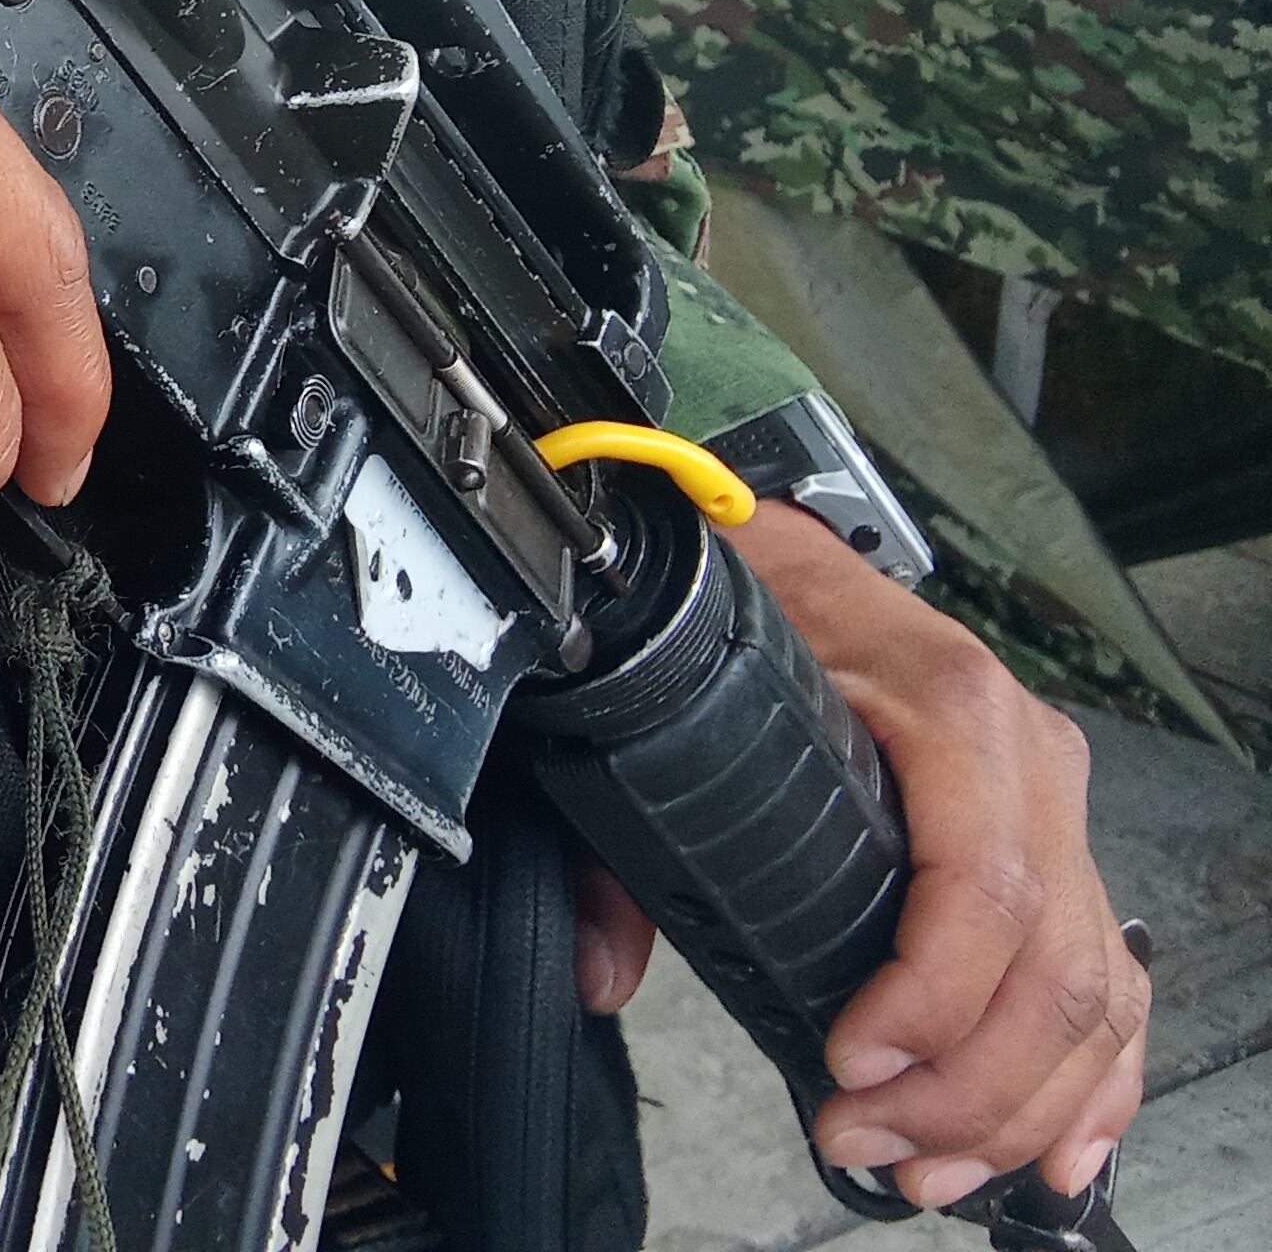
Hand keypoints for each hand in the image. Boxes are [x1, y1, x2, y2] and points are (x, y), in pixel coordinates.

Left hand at [571, 501, 1145, 1209]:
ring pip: (1092, 985)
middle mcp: (1020, 751)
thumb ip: (621, 843)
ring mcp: (1050, 798)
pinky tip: (1056, 1149)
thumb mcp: (663, 695)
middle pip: (1049, 962)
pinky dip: (1093, 1074)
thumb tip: (603, 970)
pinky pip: (1109, 972)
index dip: (930, 1001)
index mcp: (942, 700)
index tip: (850, 1068)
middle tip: (872, 1146)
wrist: (769, 544)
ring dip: (1024, 1104)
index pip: (980, 884)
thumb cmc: (731, 610)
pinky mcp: (1054, 838)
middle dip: (967, 1088)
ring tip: (930, 1168)